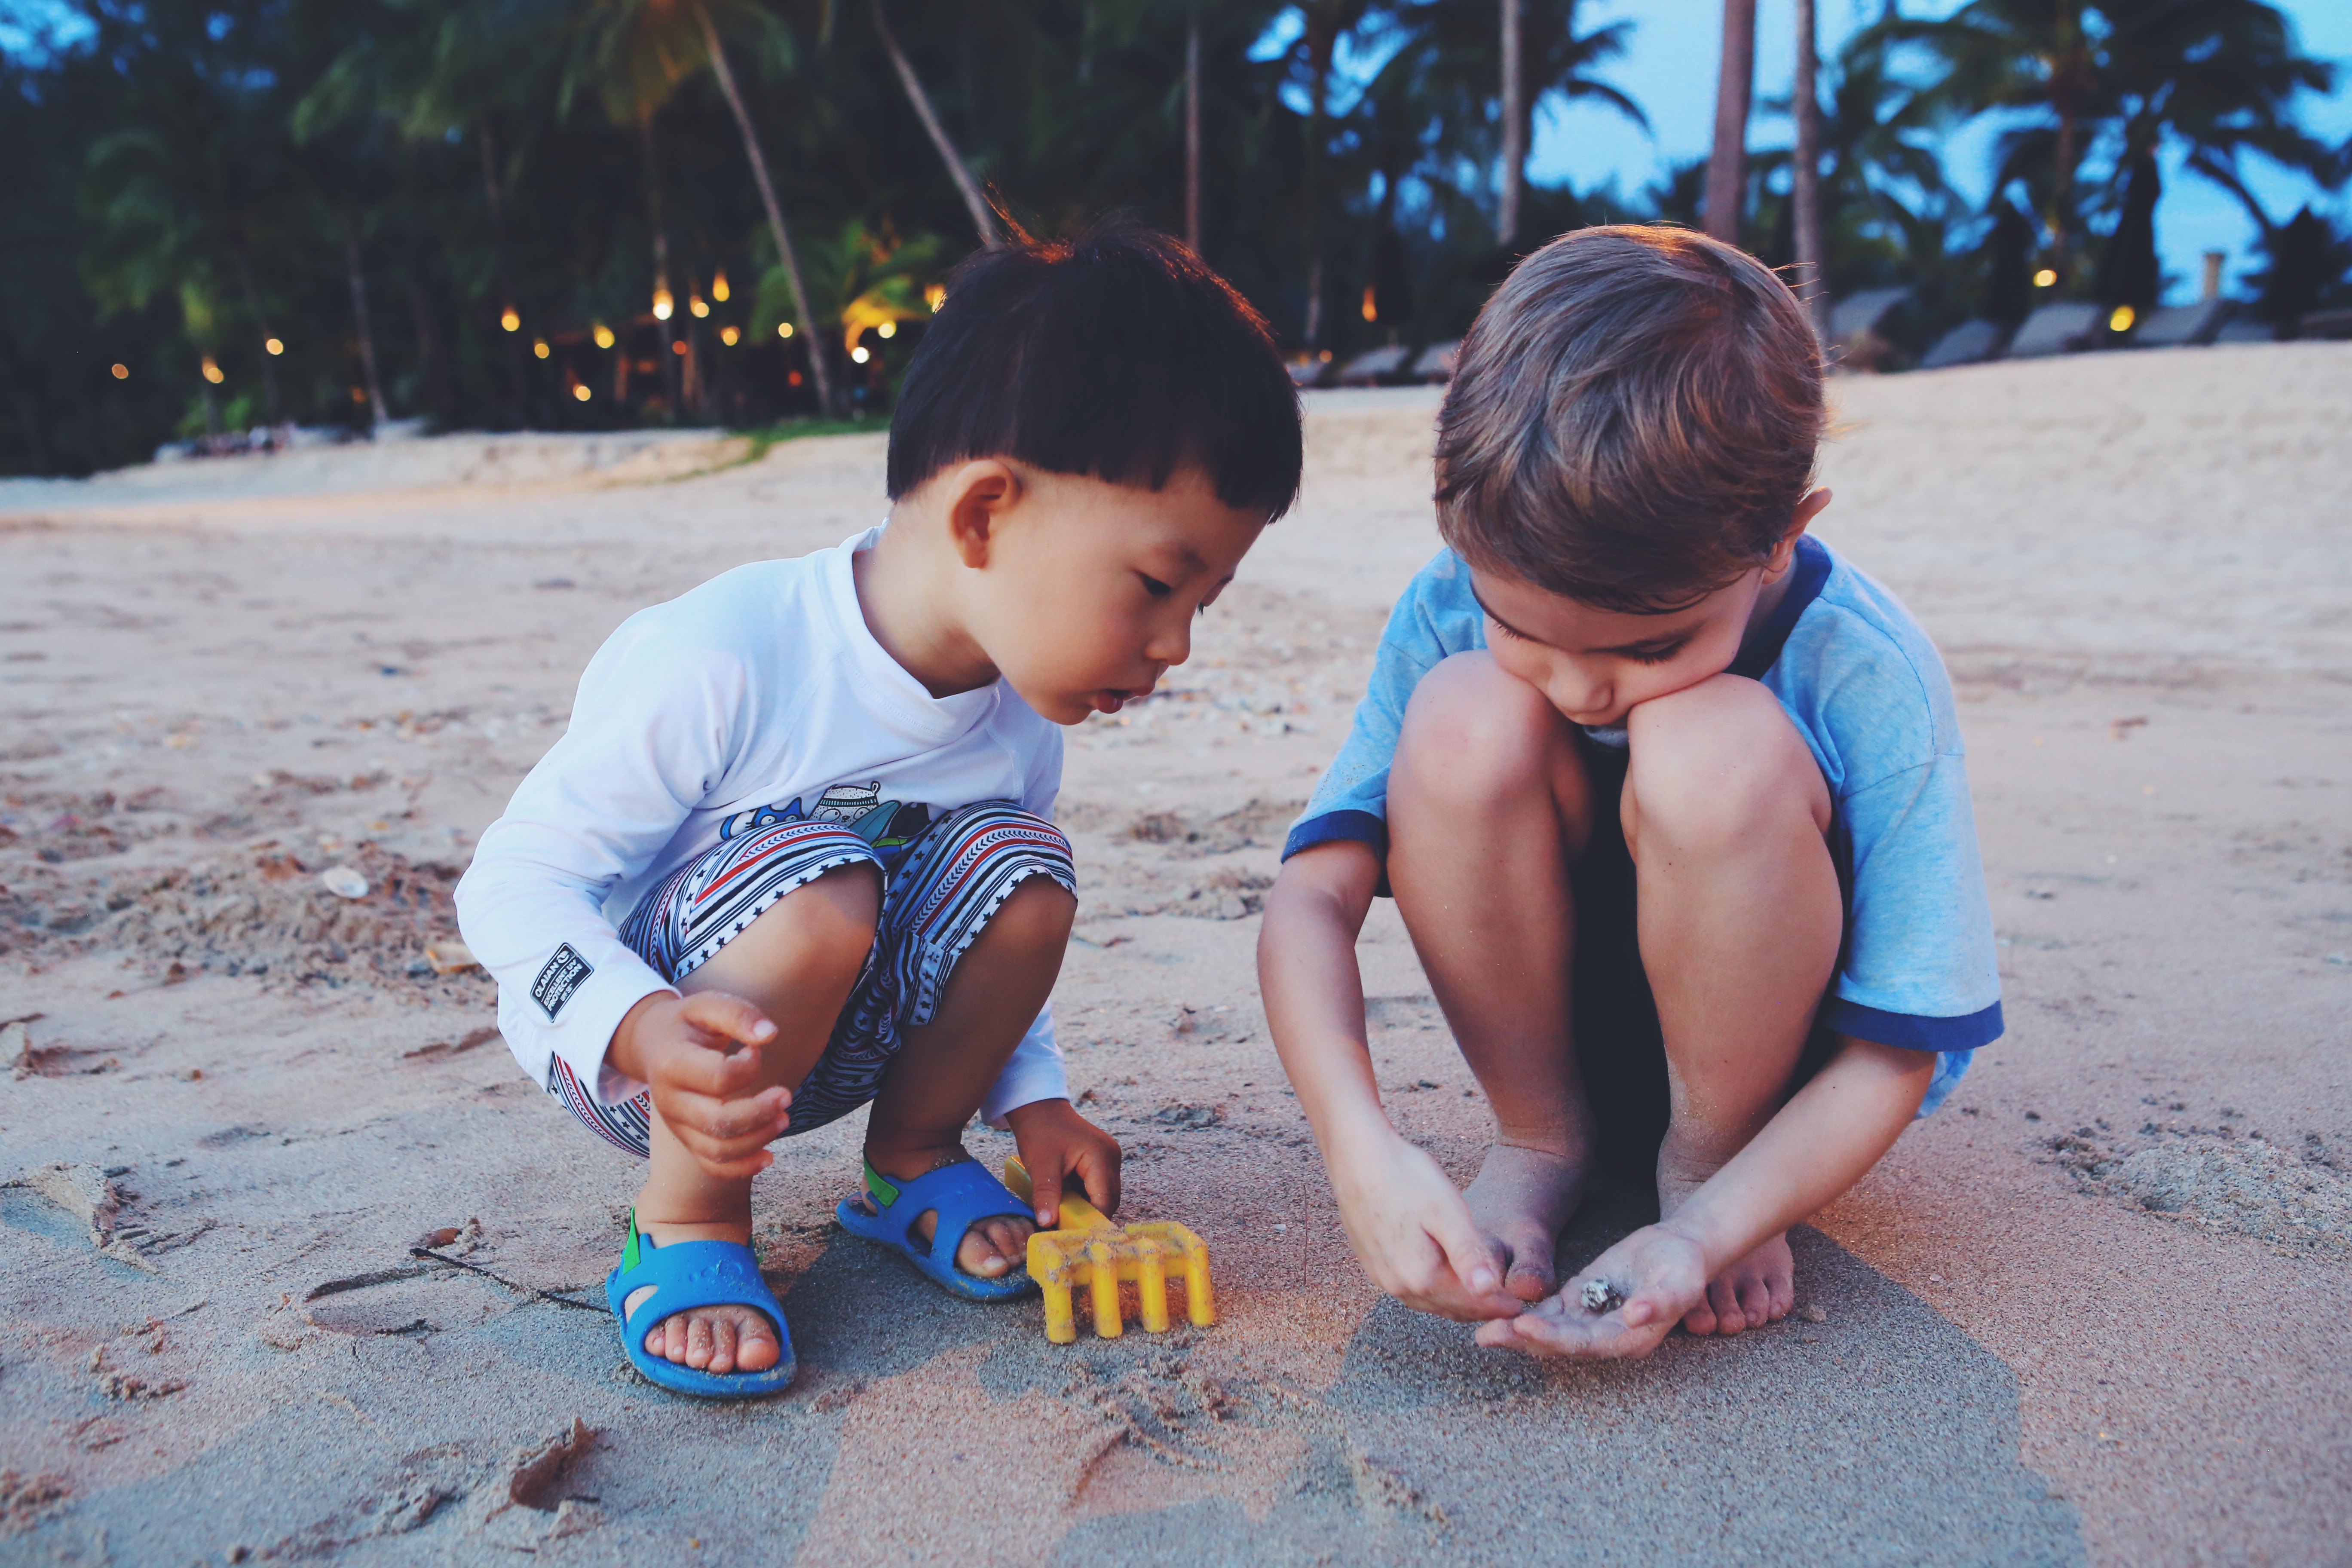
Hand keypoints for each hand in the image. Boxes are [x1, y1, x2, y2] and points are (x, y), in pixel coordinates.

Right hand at [608, 990, 789, 1179]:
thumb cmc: (688, 1023)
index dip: (749, 1067)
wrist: (654, 1044)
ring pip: (718, 1149)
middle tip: (786, 1095)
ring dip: (758, 1139)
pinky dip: (742, 1168)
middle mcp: (668, 1101)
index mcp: (671, 1063)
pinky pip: (712, 1165)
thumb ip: (738, 1014)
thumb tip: (770, 1034)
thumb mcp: (708, 1006)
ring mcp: (676, 1126)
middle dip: (760, 1112)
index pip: (718, 1078)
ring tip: (784, 1119)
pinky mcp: (687, 1140)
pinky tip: (768, 1157)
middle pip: (718, 1121)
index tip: (756, 1050)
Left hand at [1003, 1098, 1121, 1227]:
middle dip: (1088, 1217)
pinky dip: (1084, 1199)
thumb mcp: (1041, 1165)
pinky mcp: (1102, 1163)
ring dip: (1086, 1209)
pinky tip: (1068, 1205)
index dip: (1090, 1221)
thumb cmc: (1040, 1132)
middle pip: (1108, 1200)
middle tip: (1066, 1232)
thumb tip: (1046, 1224)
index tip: (1071, 1237)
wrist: (1040, 1110)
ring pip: (1104, 1197)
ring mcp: (1109, 1160)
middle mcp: (1112, 1158)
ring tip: (1065, 1220)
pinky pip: (1098, 1188)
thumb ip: (1046, 1194)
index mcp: (1102, 1156)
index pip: (1104, 1200)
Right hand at [1327, 1125, 1526, 1321]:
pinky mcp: (1373, 1265)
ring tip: (1482, 1291)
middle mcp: (1399, 1286)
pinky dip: (1435, 1290)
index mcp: (1422, 1277)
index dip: (1501, 1305)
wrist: (1357, 1157)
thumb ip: (1468, 1254)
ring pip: (1431, 1302)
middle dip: (1480, 1308)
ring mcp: (1382, 1278)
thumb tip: (1490, 1291)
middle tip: (1507, 1301)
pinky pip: (1412, 1291)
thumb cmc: (1405, 1177)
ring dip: (1457, 1301)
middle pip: (1451, 1309)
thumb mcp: (1447, 1211)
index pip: (1472, 1304)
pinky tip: (1445, 1275)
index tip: (1524, 1303)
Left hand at [1474, 1221, 1708, 1358]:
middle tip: (1486, 1335)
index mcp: (1628, 1338)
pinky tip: (1497, 1309)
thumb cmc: (1684, 1266)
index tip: (1523, 1328)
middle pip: (1559, 1343)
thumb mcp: (1680, 1281)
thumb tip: (1634, 1316)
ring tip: (1482, 1330)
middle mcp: (1606, 1336)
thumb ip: (1661, 1301)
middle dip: (1523, 1340)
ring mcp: (1590, 1319)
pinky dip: (1526, 1311)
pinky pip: (1550, 1311)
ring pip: (1549, 1329)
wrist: (1680, 1249)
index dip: (1553, 1339)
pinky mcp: (1580, 1299)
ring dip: (1517, 1331)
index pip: (1585, 1343)